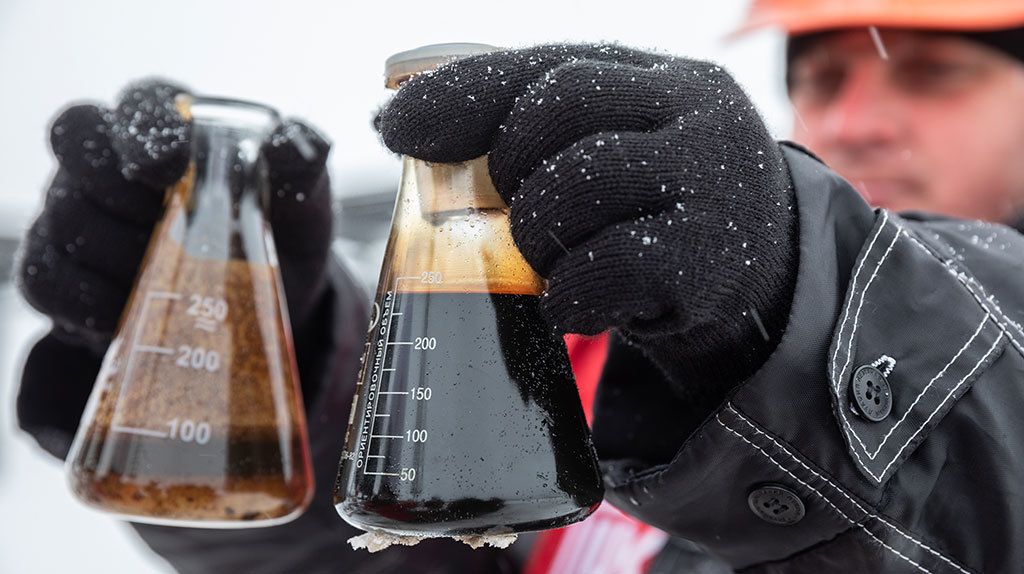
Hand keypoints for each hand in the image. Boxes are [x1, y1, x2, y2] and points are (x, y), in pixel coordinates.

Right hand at [16, 80, 334, 456]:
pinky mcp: (60, 274)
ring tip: (174, 276)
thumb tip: (289, 141)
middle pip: (79, 148)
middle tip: (175, 230)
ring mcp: (77, 214)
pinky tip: (131, 310)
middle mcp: (110, 160)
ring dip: (123, 256)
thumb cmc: (276, 229)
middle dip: (126, 194)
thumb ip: (301, 161)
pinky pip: (47, 280)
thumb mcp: (303, 198)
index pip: (138, 104)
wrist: (260, 304)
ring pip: (66, 218)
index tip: (168, 164)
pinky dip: (89, 302)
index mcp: (171, 124)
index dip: (144, 129)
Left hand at [377, 44, 797, 395]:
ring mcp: (712, 182)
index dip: (461, 94)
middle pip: (557, 109)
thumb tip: (393, 118)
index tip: (394, 129)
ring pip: (573, 186)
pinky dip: (567, 294)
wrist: (764, 289)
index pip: (546, 64)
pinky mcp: (711, 259)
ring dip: (535, 236)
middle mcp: (695, 113)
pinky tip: (574, 302)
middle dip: (509, 167)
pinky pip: (604, 266)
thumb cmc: (658, 214)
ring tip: (551, 258)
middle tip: (513, 210)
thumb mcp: (615, 153)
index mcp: (662, 78)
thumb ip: (530, 128)